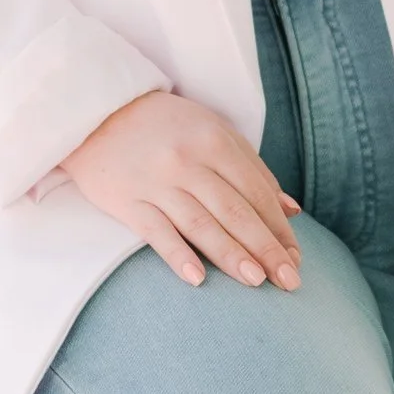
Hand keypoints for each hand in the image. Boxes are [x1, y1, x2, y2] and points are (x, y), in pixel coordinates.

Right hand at [60, 91, 303, 292]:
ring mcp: (156, 181)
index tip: (295, 258)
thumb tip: (290, 211)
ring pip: (201, 223)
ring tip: (256, 282)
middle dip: (265, 248)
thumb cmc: (166, 126)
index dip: (278, 227)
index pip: (256, 191)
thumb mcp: (214, 131)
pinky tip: (197, 278)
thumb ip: (252, 169)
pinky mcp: (126, 200)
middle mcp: (188, 160)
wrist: (98, 111)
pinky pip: (155, 232)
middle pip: (235, 210)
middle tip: (289, 281)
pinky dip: (177, 255)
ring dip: (231, 255)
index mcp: (215, 141)